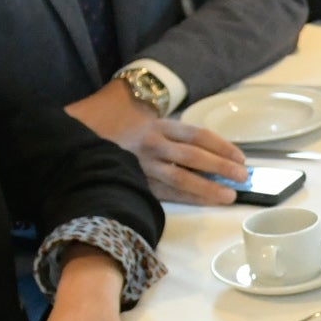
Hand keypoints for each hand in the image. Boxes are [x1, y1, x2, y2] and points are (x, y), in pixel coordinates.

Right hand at [67, 83, 247, 205]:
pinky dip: (186, 198)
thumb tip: (211, 154)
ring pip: (181, 178)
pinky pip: (164, 192)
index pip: (198, 135)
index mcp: (158, 124)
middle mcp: (152, 143)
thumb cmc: (118, 125)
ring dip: (207, 188)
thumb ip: (171, 133)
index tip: (241, 158)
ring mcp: (142, 164)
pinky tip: (203, 202)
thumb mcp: (145, 118)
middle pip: (194, 156)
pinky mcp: (133, 180)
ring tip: (229, 196)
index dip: (222, 146)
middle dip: (221, 167)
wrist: (78, 132)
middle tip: (242, 177)